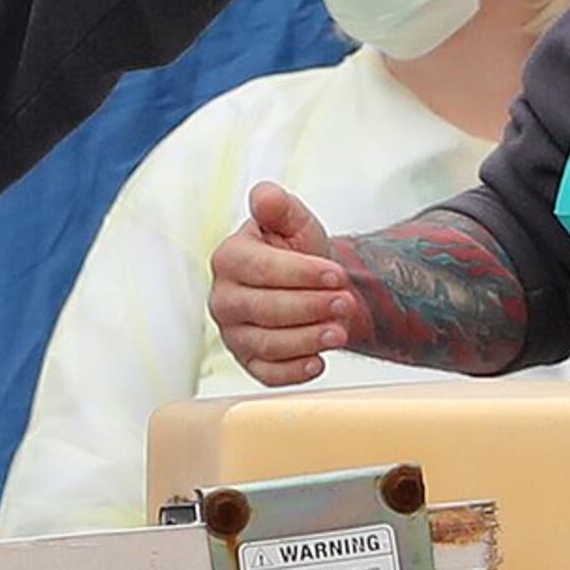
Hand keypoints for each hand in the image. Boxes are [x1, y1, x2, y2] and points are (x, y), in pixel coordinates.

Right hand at [207, 181, 356, 386]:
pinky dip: (293, 372)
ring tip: (341, 332)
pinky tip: (318, 362)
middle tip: (346, 303)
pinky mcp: (249, 361)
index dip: (300, 273)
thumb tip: (264, 196)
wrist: (312, 285)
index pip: (260, 268)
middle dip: (310, 307)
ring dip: (308, 340)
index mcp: (229, 258)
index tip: (336, 275)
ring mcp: (233, 333)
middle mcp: (223, 298)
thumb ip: (279, 206)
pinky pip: (266, 374)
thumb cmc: (299, 251)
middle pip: (264, 309)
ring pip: (267, 344)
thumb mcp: (295, 222)